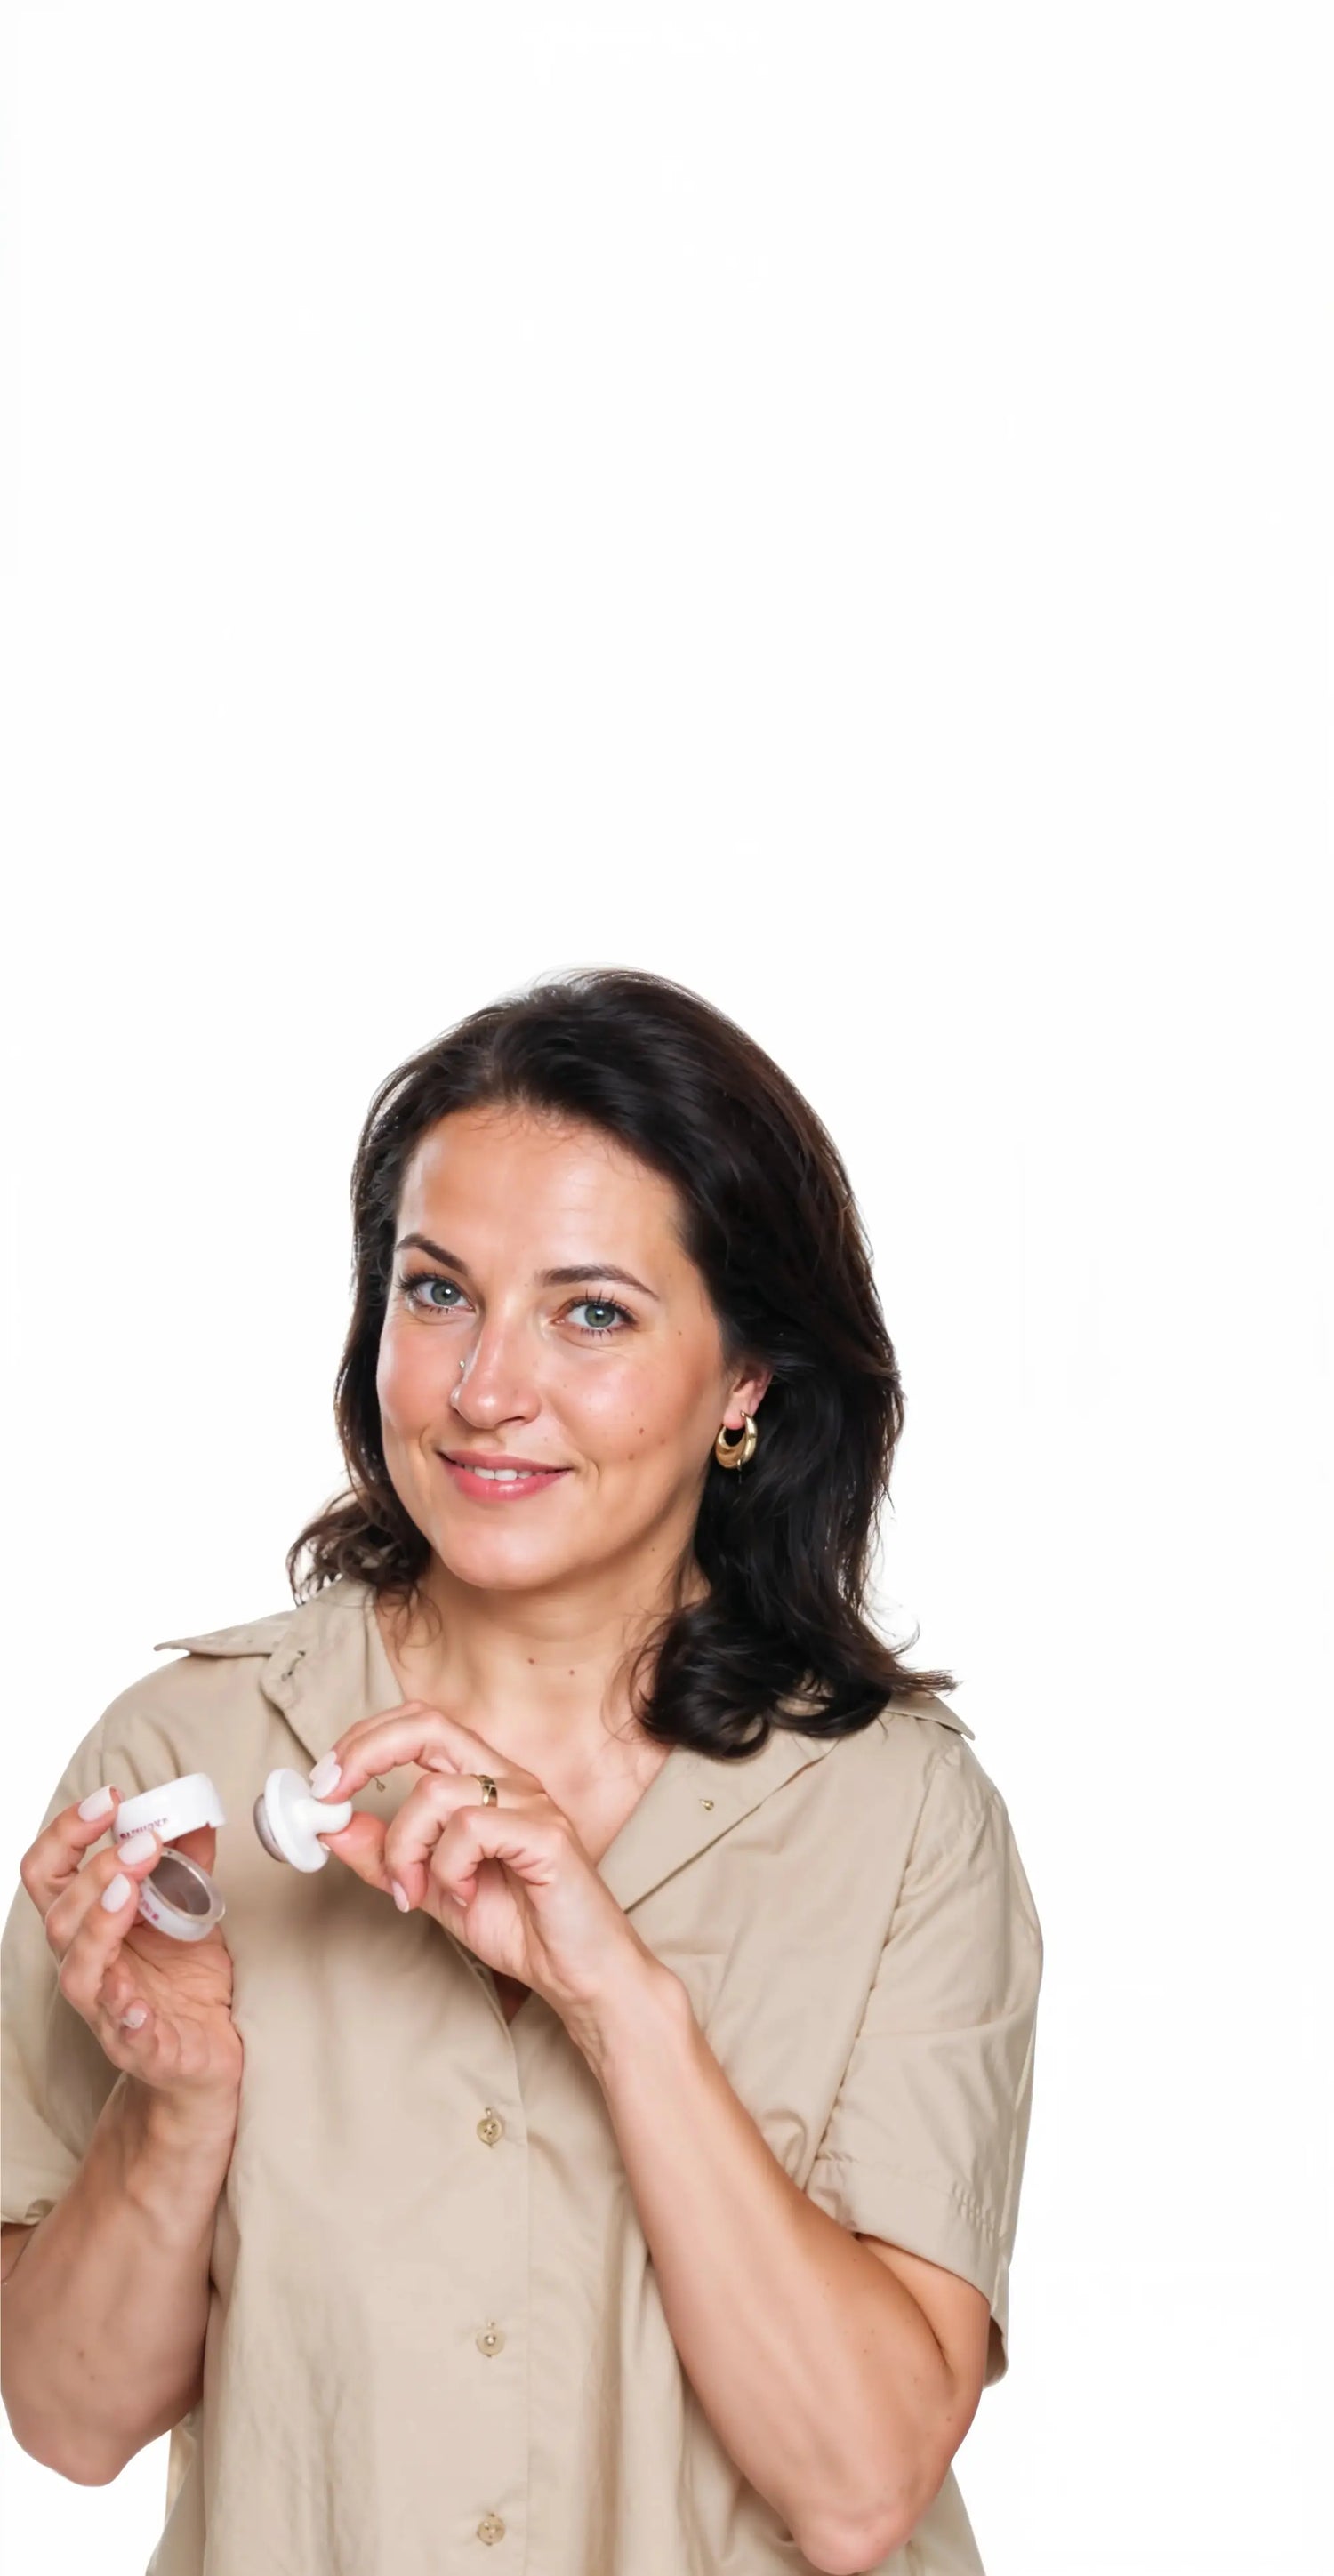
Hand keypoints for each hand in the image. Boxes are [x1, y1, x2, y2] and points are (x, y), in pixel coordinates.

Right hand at [18, 1787, 242, 2116]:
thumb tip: (197, 1815)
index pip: (50, 1874)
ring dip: (100, 1926)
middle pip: (60, 1917)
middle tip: (143, 1842)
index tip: (109, 1799)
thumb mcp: (188, 1913)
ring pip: (78, 1972)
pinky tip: (138, 2003)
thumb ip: (187, 1866)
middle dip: (96, 1872)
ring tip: (129, 1892)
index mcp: (90, 1927)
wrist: (202, 2061)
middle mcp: (89, 1967)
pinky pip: (124, 2036)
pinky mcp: (142, 2050)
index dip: (67, 1833)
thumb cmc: (182, 1984)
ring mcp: (109, 2012)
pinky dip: (127, 2018)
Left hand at [312, 1701, 657, 2027]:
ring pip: (434, 1792)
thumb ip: (386, 1855)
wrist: (578, 1973)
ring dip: (404, 1849)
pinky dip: (448, 1868)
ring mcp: (530, 1801)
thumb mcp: (432, 1887)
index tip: (323, 1784)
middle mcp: (508, 1777)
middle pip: (426, 1724)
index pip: (419, 1724)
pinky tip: (463, 1895)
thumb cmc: (520, 1924)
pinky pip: (470, 1830)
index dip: (363, 1742)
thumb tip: (329, 1826)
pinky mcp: (546, 1834)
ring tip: (416, 1892)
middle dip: (363, 1754)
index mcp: (483, 1780)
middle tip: (330, 1798)